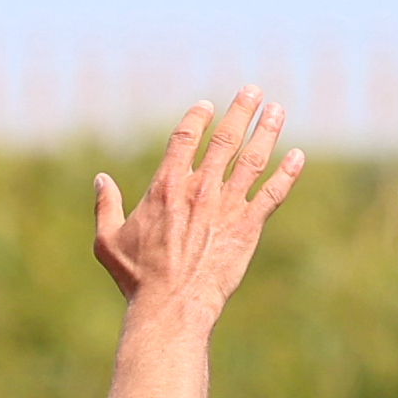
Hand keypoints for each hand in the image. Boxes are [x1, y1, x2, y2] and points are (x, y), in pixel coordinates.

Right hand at [92, 88, 304, 318]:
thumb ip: (104, 206)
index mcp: (167, 185)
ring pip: (253, 158)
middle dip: (241, 110)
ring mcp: (227, 205)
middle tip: (253, 91)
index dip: (198, 116)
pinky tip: (297, 157)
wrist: (172, 305)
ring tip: (277, 110)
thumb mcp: (108, 241)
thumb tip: (99, 180)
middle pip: (225, 138)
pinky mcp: (248, 226)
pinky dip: (287, 173)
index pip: (185, 136)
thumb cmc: (137, 278)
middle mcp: (200, 188)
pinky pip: (272, 193)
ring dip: (267, 131)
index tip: (208, 105)